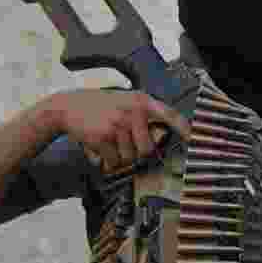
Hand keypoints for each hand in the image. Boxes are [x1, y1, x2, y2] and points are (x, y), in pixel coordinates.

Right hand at [49, 89, 190, 172]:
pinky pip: (114, 161)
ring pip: (130, 158)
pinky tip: (99, 147)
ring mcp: (118, 125)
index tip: (194, 139)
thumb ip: (144, 115)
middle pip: (148, 149)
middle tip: (124, 145)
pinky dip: (107, 160)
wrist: (67, 106)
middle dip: (137, 153)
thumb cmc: (100, 106)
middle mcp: (133, 112)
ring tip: (109, 143)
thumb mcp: (126, 101)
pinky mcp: (103, 137)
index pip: (170, 115)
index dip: (184, 128)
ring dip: (120, 157)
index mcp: (142, 101)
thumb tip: (161, 141)